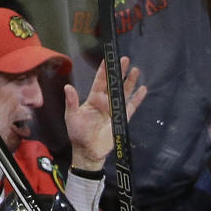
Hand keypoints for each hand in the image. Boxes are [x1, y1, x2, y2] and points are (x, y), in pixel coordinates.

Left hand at [65, 55, 146, 170]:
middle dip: (119, 72)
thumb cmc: (78, 133)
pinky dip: (137, 99)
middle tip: (125, 59)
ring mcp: (114, 110)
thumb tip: (68, 87)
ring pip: (124, 93)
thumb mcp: (72, 117)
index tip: (108, 59)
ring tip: (136, 70)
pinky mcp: (122, 119)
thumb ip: (72, 102)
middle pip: (114, 84)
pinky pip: (131, 107)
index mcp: (92, 100)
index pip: (99, 82)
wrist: (88, 151)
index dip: (103, 71)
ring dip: (130, 82)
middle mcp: (105, 102)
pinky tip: (143, 89)